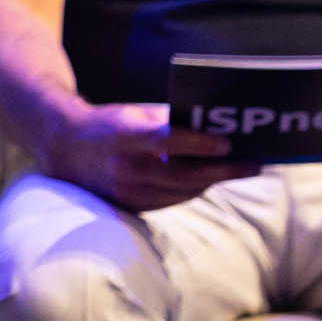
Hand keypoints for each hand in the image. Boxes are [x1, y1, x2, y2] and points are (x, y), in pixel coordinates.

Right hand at [46, 102, 257, 211]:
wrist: (66, 150)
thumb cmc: (107, 124)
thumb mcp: (132, 114)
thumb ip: (166, 120)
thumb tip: (208, 123)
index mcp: (125, 138)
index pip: (167, 142)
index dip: (198, 144)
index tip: (227, 143)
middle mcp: (127, 169)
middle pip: (184, 175)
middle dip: (223, 170)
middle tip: (254, 163)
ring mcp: (129, 192)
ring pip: (183, 191)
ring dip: (214, 180)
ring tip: (240, 169)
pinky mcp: (133, 206)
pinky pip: (172, 200)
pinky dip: (194, 189)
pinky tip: (211, 178)